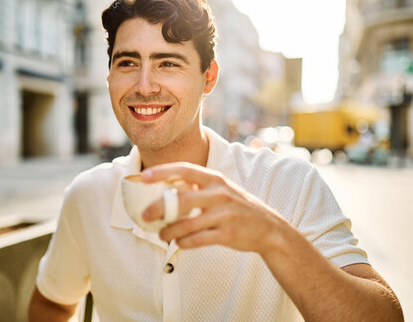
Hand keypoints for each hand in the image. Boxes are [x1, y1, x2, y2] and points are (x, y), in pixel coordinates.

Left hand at [141, 162, 284, 253]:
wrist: (269, 228)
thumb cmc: (237, 207)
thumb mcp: (221, 190)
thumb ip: (198, 188)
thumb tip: (164, 190)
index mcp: (215, 179)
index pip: (185, 169)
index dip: (162, 172)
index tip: (143, 176)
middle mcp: (219, 194)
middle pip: (181, 200)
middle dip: (158, 208)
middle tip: (145, 216)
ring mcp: (224, 214)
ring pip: (187, 224)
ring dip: (169, 232)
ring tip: (162, 235)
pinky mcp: (228, 233)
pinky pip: (198, 240)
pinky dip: (184, 243)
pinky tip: (179, 243)